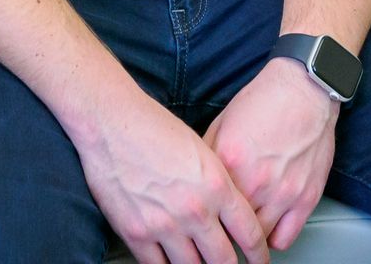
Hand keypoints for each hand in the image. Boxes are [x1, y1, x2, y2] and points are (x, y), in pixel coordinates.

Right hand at [77, 95, 270, 263]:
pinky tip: (170, 262)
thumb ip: (218, 188)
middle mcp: (195, 210)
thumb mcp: (202, 151)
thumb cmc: (155, 127)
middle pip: (223, 260)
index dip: (258, 255)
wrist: (112, 121)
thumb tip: (228, 217)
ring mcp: (165, 225)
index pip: (250, 235)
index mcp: (217, 187)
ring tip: (198, 262)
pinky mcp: (136, 232)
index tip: (258, 261)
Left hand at [203, 60, 340, 250]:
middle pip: (228, 228)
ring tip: (239, 231)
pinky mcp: (305, 198)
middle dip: (220, 230)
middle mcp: (256, 182)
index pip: (205, 206)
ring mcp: (283, 193)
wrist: (304, 89)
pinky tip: (265, 228)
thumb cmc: (264, 102)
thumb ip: (206, 156)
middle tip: (216, 229)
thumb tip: (192, 180)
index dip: (200, 215)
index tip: (197, 219)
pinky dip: (272, 239)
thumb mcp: (222, 124)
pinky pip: (284, 239)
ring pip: (256, 240)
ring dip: (245, 239)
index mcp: (229, 161)